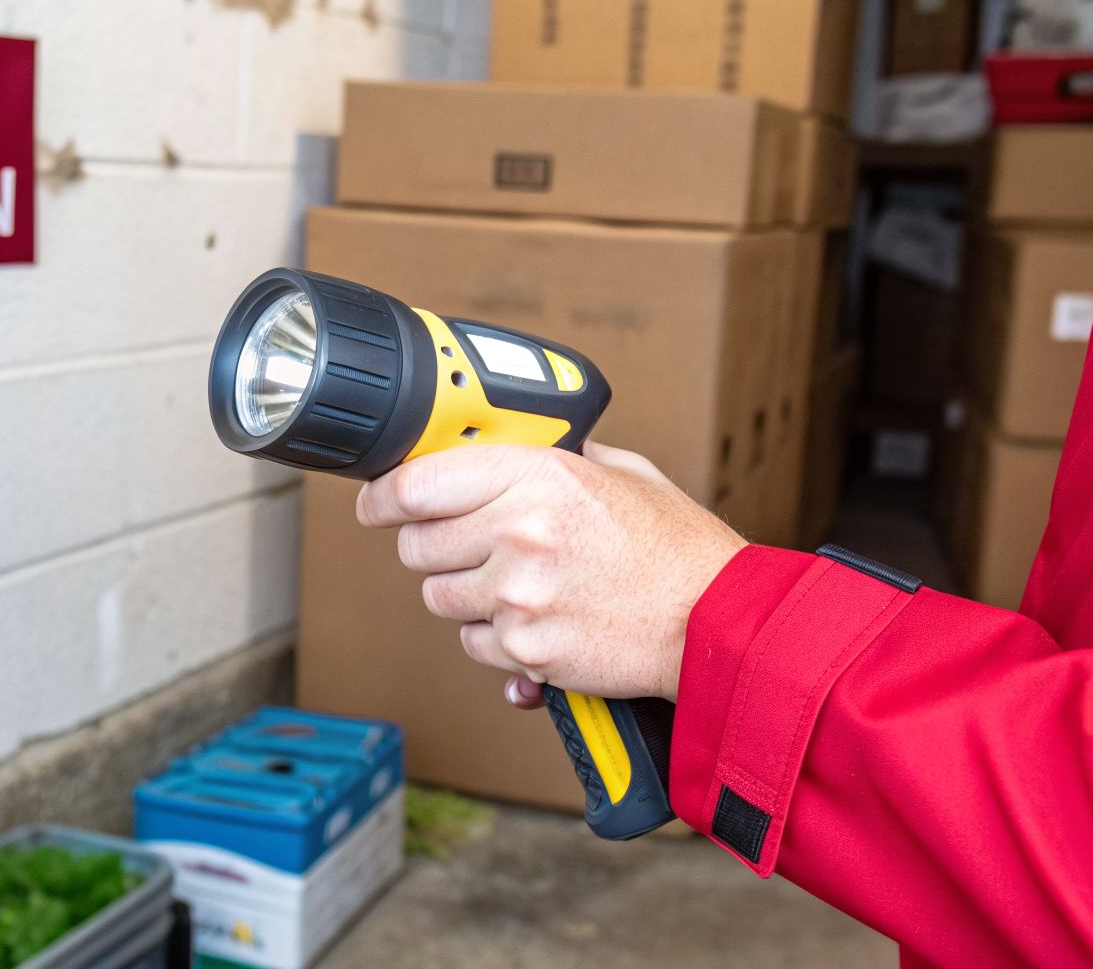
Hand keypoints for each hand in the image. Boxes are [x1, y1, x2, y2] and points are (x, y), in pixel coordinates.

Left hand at [355, 442, 745, 702]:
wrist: (717, 623)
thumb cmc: (674, 549)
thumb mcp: (620, 473)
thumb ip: (556, 456)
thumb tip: (503, 442)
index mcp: (539, 477)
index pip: (417, 483)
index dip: (384, 495)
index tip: (376, 503)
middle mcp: (521, 533)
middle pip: (417, 544)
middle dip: (434, 546)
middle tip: (472, 547)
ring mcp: (520, 596)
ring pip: (438, 596)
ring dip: (465, 594)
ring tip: (521, 585)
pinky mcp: (525, 650)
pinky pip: (472, 642)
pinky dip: (495, 638)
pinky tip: (539, 620)